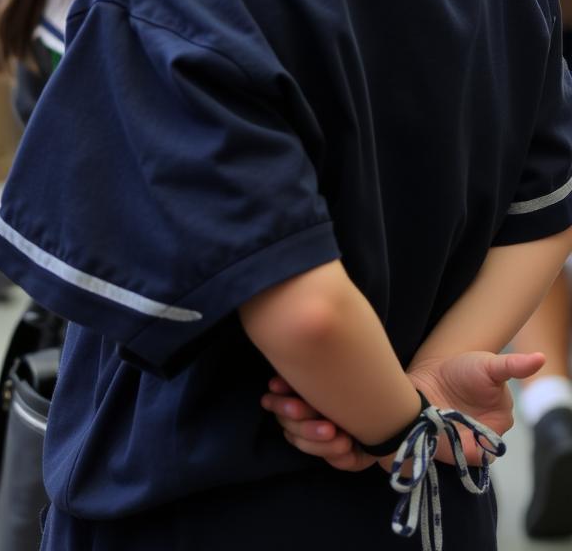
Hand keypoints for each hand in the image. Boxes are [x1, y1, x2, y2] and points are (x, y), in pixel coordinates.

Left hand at [262, 350, 544, 470]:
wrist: (453, 379)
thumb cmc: (469, 381)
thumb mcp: (484, 372)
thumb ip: (505, 371)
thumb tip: (538, 361)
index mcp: (405, 432)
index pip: (368, 449)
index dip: (340, 441)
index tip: (320, 425)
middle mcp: (380, 435)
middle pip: (333, 447)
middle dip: (306, 427)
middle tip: (281, 401)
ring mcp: (362, 424)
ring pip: (317, 438)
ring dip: (293, 420)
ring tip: (272, 395)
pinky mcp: (350, 409)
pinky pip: (315, 420)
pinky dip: (293, 409)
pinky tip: (274, 389)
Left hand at [408, 350, 544, 463]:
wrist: (430, 377)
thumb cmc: (464, 369)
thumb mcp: (488, 363)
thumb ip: (512, 364)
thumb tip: (541, 356)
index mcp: (501, 414)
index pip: (501, 425)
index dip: (487, 417)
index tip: (471, 405)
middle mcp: (489, 432)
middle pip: (487, 442)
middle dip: (470, 428)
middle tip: (452, 410)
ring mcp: (472, 444)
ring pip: (474, 453)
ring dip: (459, 438)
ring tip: (443, 418)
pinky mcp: (456, 453)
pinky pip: (460, 460)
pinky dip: (452, 448)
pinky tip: (440, 430)